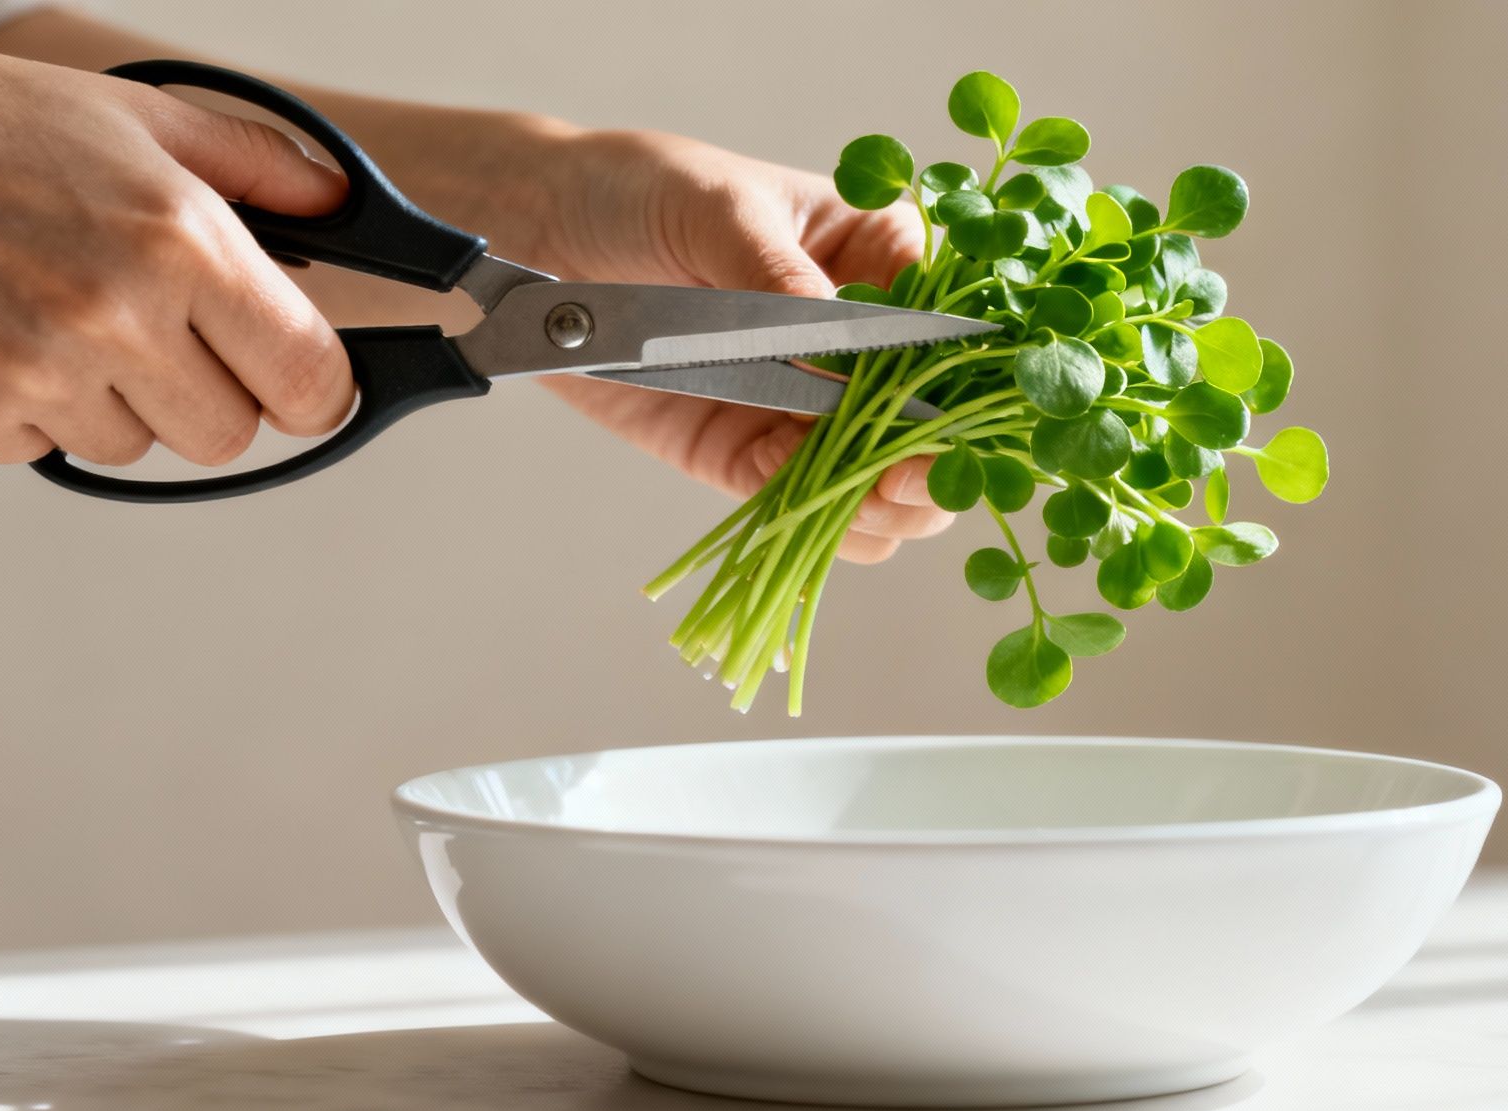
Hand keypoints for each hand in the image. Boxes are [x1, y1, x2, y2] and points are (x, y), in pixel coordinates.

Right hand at [0, 45, 352, 466]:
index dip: (317, 388)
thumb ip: (257, 166)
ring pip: (137, 448)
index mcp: (179, 244)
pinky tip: (3, 332)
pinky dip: (36, 406)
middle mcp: (113, 318)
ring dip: (117, 399)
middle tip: (163, 329)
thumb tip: (342, 207)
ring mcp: (34, 375)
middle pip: (228, 433)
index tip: (303, 380)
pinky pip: (48, 448)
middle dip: (210, 391)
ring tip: (60, 311)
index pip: (308, 379)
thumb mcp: (135, 117)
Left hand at [445, 129, 949, 563]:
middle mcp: (863, 345)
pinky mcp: (752, 456)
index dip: (967, 376)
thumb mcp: (721, 210)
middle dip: (934, 459)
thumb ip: (783, 285)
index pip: (954, 326)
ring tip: (870, 498)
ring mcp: (812, 407)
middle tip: (908, 472)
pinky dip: (820, 524)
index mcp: (882, 260)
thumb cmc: (643, 190)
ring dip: (885, 505)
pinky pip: (808, 509)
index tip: (950, 409)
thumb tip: (840, 365)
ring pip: (885, 486)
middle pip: (935, 423)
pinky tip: (816, 512)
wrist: (540, 234)